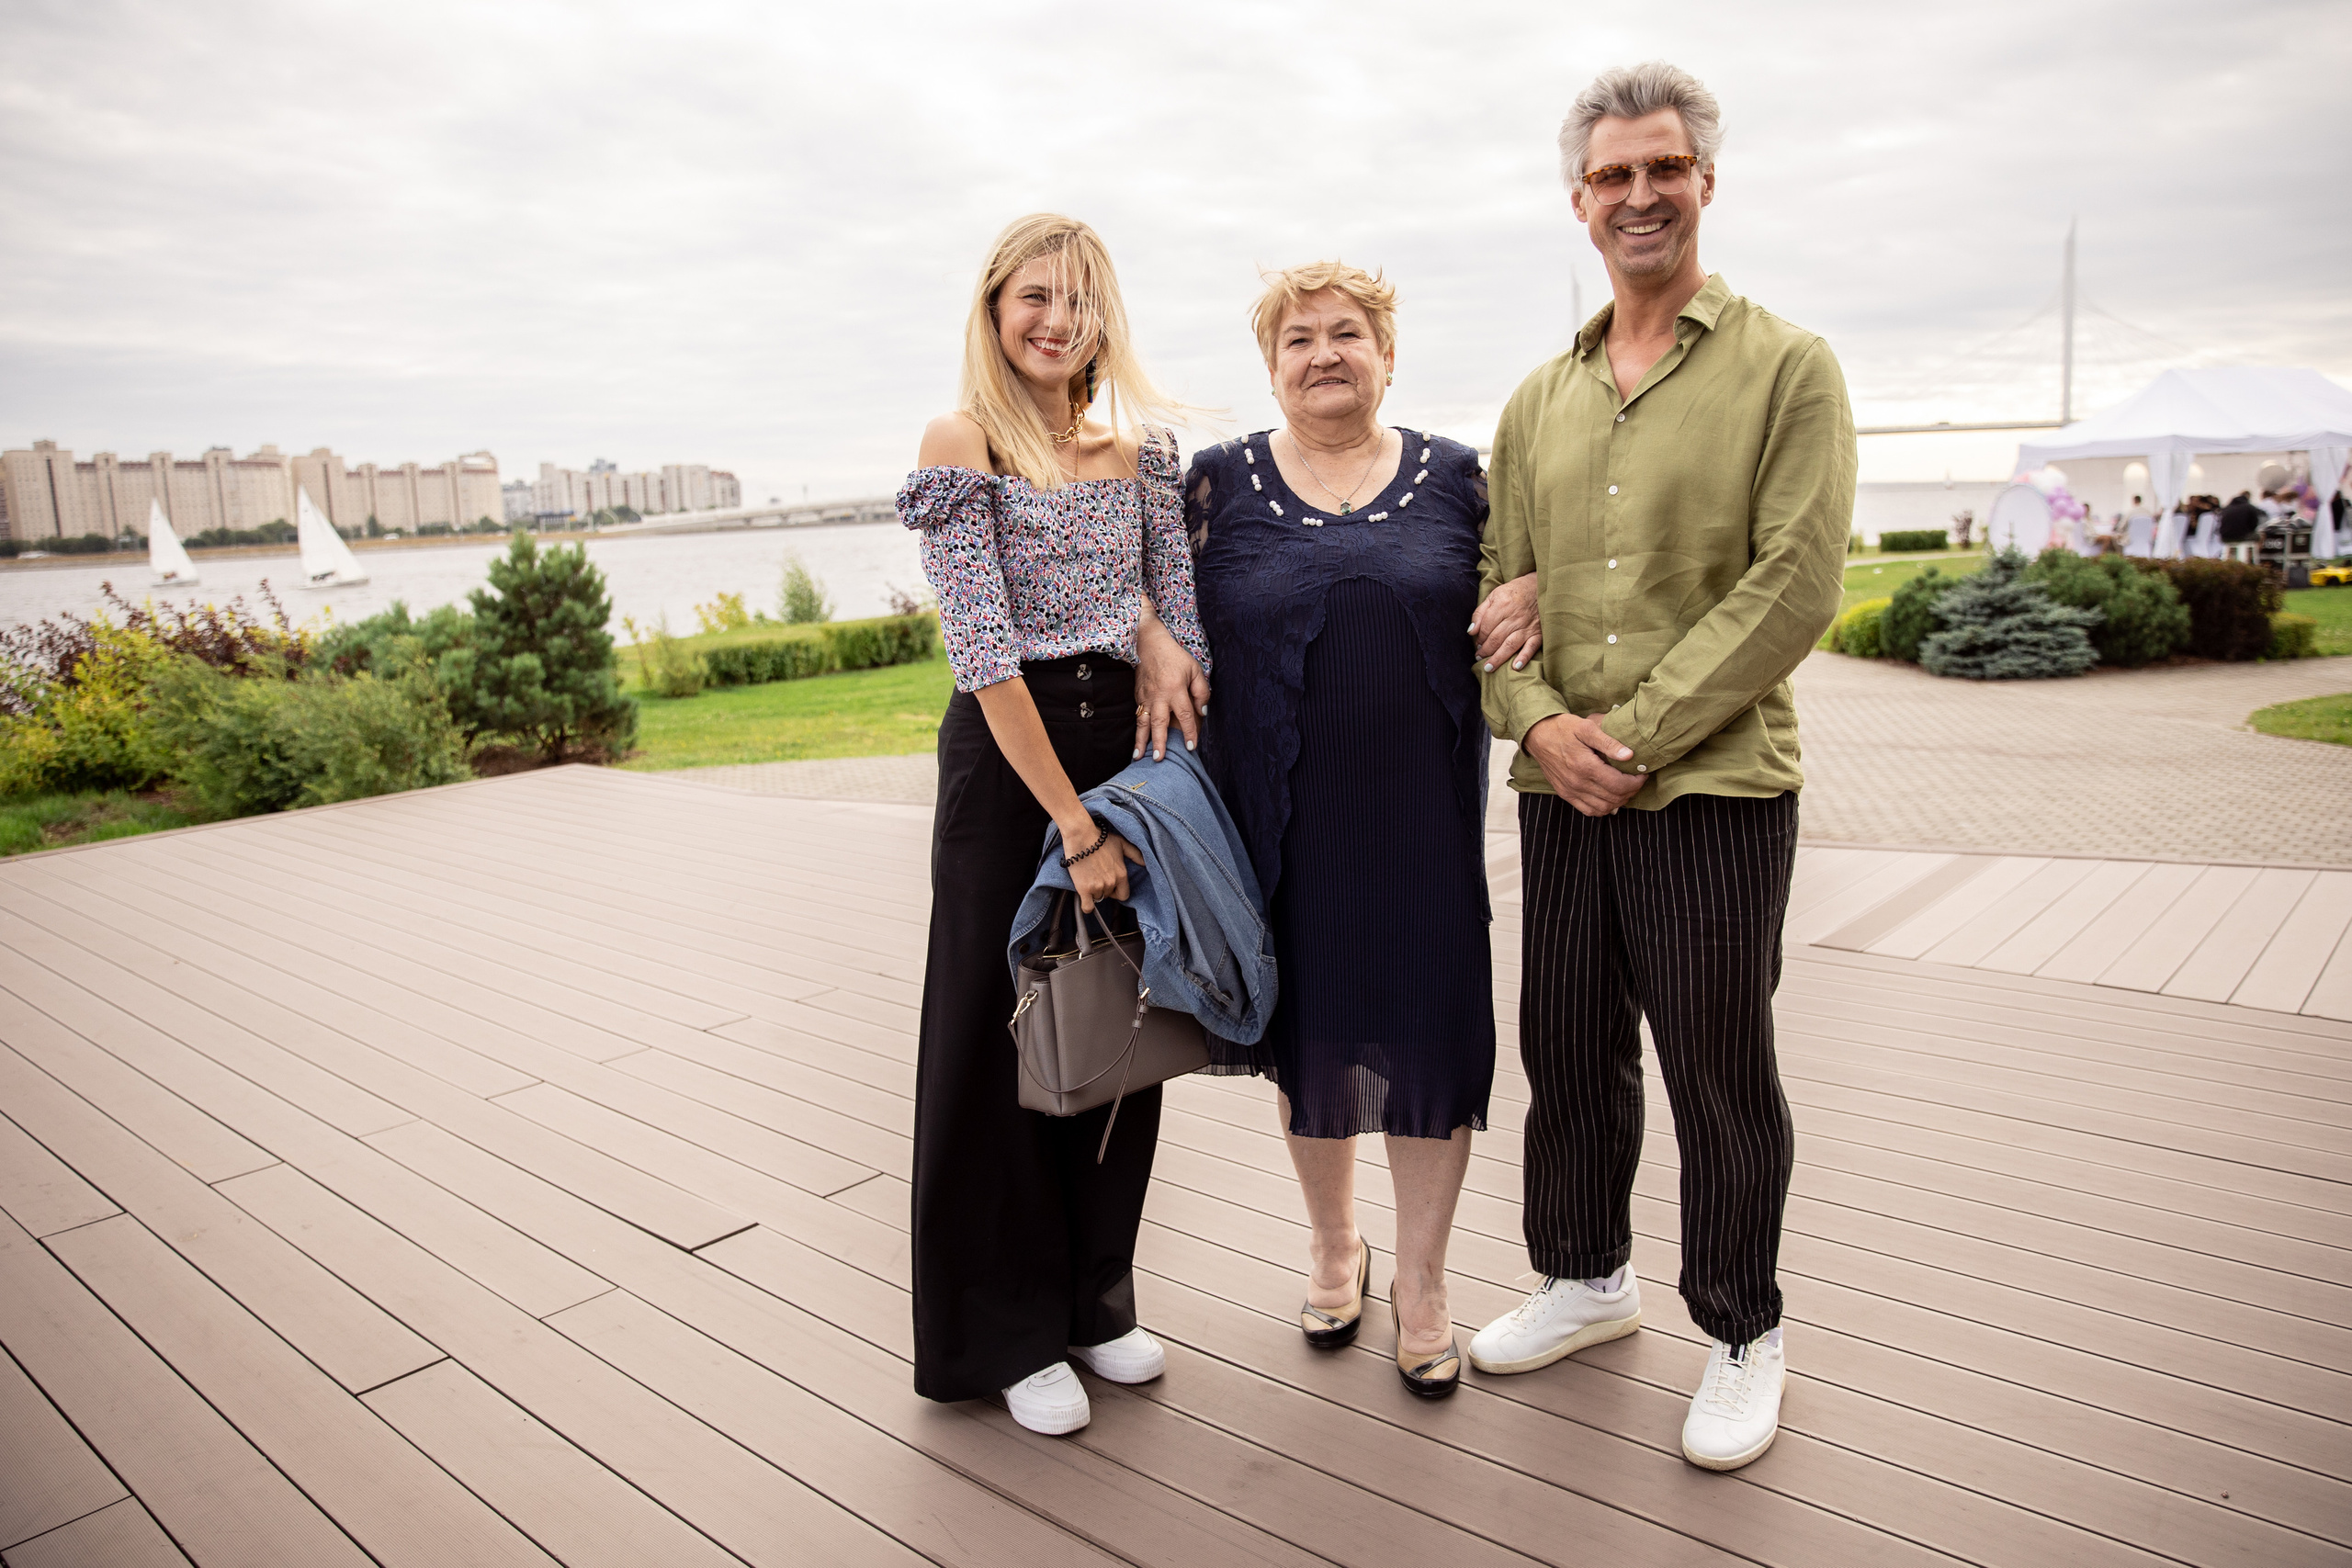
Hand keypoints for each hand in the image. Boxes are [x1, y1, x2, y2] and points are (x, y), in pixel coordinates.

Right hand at [1061, 822, 1144, 911]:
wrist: (1081, 835)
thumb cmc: (1100, 838)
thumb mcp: (1122, 843)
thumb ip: (1135, 854)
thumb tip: (1145, 863)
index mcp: (1121, 874)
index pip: (1124, 895)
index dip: (1117, 892)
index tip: (1111, 887)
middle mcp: (1111, 882)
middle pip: (1108, 895)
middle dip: (1103, 889)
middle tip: (1096, 877)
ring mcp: (1098, 886)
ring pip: (1097, 898)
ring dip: (1093, 892)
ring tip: (1088, 878)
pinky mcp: (1084, 889)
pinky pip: (1088, 907)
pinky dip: (1087, 906)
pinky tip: (1085, 899)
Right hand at [1133, 617, 1209, 761]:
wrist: (1149, 644)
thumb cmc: (1175, 657)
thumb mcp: (1195, 669)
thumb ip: (1201, 691)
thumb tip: (1202, 712)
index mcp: (1176, 689)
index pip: (1185, 714)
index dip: (1189, 732)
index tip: (1191, 747)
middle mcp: (1159, 696)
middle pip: (1159, 723)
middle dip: (1159, 742)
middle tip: (1159, 759)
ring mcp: (1146, 697)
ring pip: (1143, 723)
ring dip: (1141, 741)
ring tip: (1138, 757)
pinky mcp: (1138, 696)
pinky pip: (1138, 716)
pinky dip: (1137, 731)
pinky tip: (1137, 743)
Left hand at [1469, 572, 1543, 669]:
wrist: (1539, 587)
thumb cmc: (1514, 592)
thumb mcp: (1494, 596)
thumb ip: (1480, 613)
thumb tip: (1471, 631)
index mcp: (1502, 605)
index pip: (1486, 627)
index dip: (1479, 638)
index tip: (1477, 644)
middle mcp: (1515, 616)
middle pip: (1496, 638)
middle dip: (1485, 650)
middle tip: (1479, 656)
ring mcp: (1527, 626)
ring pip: (1510, 645)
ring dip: (1498, 658)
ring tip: (1488, 667)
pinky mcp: (1538, 633)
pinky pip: (1531, 647)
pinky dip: (1524, 658)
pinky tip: (1515, 667)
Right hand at [1522, 713, 1643, 816]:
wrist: (1536, 735)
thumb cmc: (1562, 728)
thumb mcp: (1586, 727)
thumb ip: (1609, 742)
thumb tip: (1629, 755)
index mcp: (1586, 767)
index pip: (1619, 785)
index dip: (1636, 782)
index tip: (1642, 774)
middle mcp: (1578, 783)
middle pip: (1614, 798)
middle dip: (1631, 791)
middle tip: (1636, 780)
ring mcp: (1571, 791)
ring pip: (1603, 808)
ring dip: (1619, 801)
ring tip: (1625, 788)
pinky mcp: (1565, 794)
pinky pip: (1589, 810)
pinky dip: (1603, 808)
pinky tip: (1609, 797)